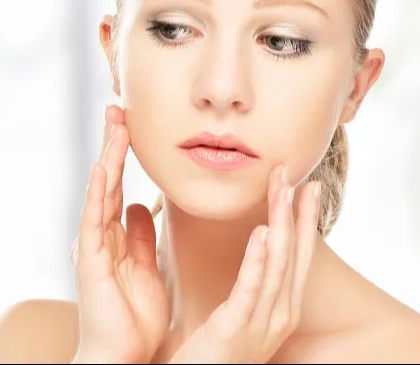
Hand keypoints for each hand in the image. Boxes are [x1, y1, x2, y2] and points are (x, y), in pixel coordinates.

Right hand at [72, 105, 169, 363]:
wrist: (119, 356)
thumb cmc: (131, 318)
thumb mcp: (144, 268)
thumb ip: (140, 236)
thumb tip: (140, 207)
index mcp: (114, 236)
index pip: (118, 185)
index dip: (123, 154)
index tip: (130, 124)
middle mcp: (100, 235)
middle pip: (106, 179)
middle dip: (112, 143)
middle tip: (118, 108)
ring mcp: (93, 245)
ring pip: (100, 191)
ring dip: (107, 156)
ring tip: (114, 124)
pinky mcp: (91, 259)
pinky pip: (94, 219)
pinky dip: (98, 192)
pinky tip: (103, 166)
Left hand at [168, 166, 319, 363]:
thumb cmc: (213, 353)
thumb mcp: (240, 315)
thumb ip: (249, 284)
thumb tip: (254, 248)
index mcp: (279, 308)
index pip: (296, 256)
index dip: (302, 220)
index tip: (305, 187)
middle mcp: (279, 313)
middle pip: (293, 253)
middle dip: (295, 211)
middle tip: (293, 173)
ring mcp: (261, 322)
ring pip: (278, 263)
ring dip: (282, 221)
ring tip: (282, 188)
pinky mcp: (236, 328)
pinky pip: (251, 287)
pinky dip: (259, 258)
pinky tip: (264, 232)